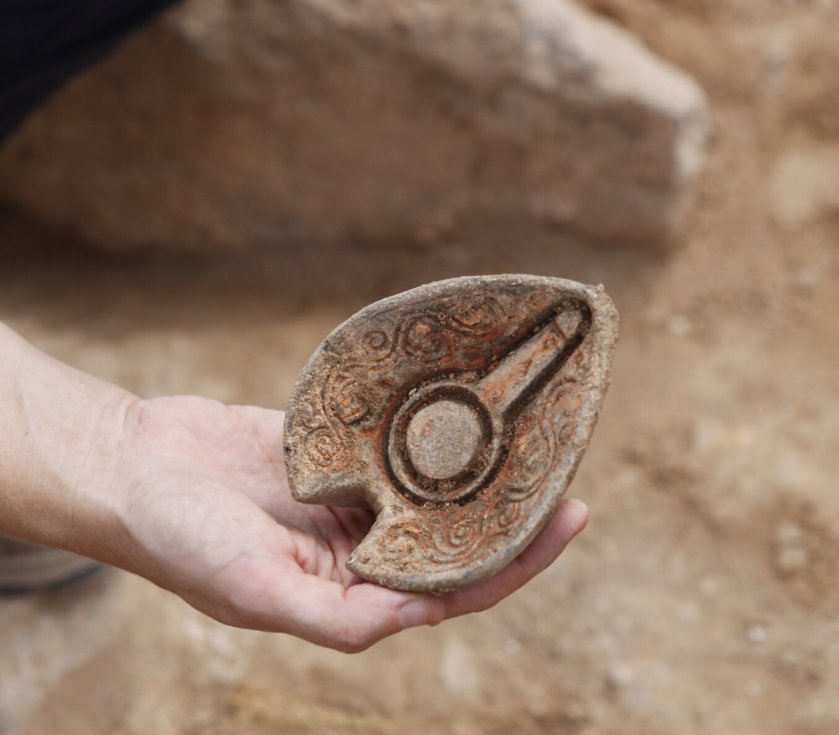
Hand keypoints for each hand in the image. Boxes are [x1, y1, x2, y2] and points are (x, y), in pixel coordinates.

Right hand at [111, 396, 588, 651]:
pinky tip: (465, 413)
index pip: (452, 589)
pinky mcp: (335, 455)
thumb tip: (421, 620)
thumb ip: (339, 617)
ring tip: (530, 443)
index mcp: (351, 595)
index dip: (514, 563)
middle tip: (565, 476)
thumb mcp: (257, 593)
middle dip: (510, 515)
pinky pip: (394, 447)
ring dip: (477, 473)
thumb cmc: (183, 540)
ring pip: (431, 491)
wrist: (138, 467)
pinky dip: (430, 436)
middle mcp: (359, 551)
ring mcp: (350, 499)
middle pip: (453, 538)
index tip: (567, 522)